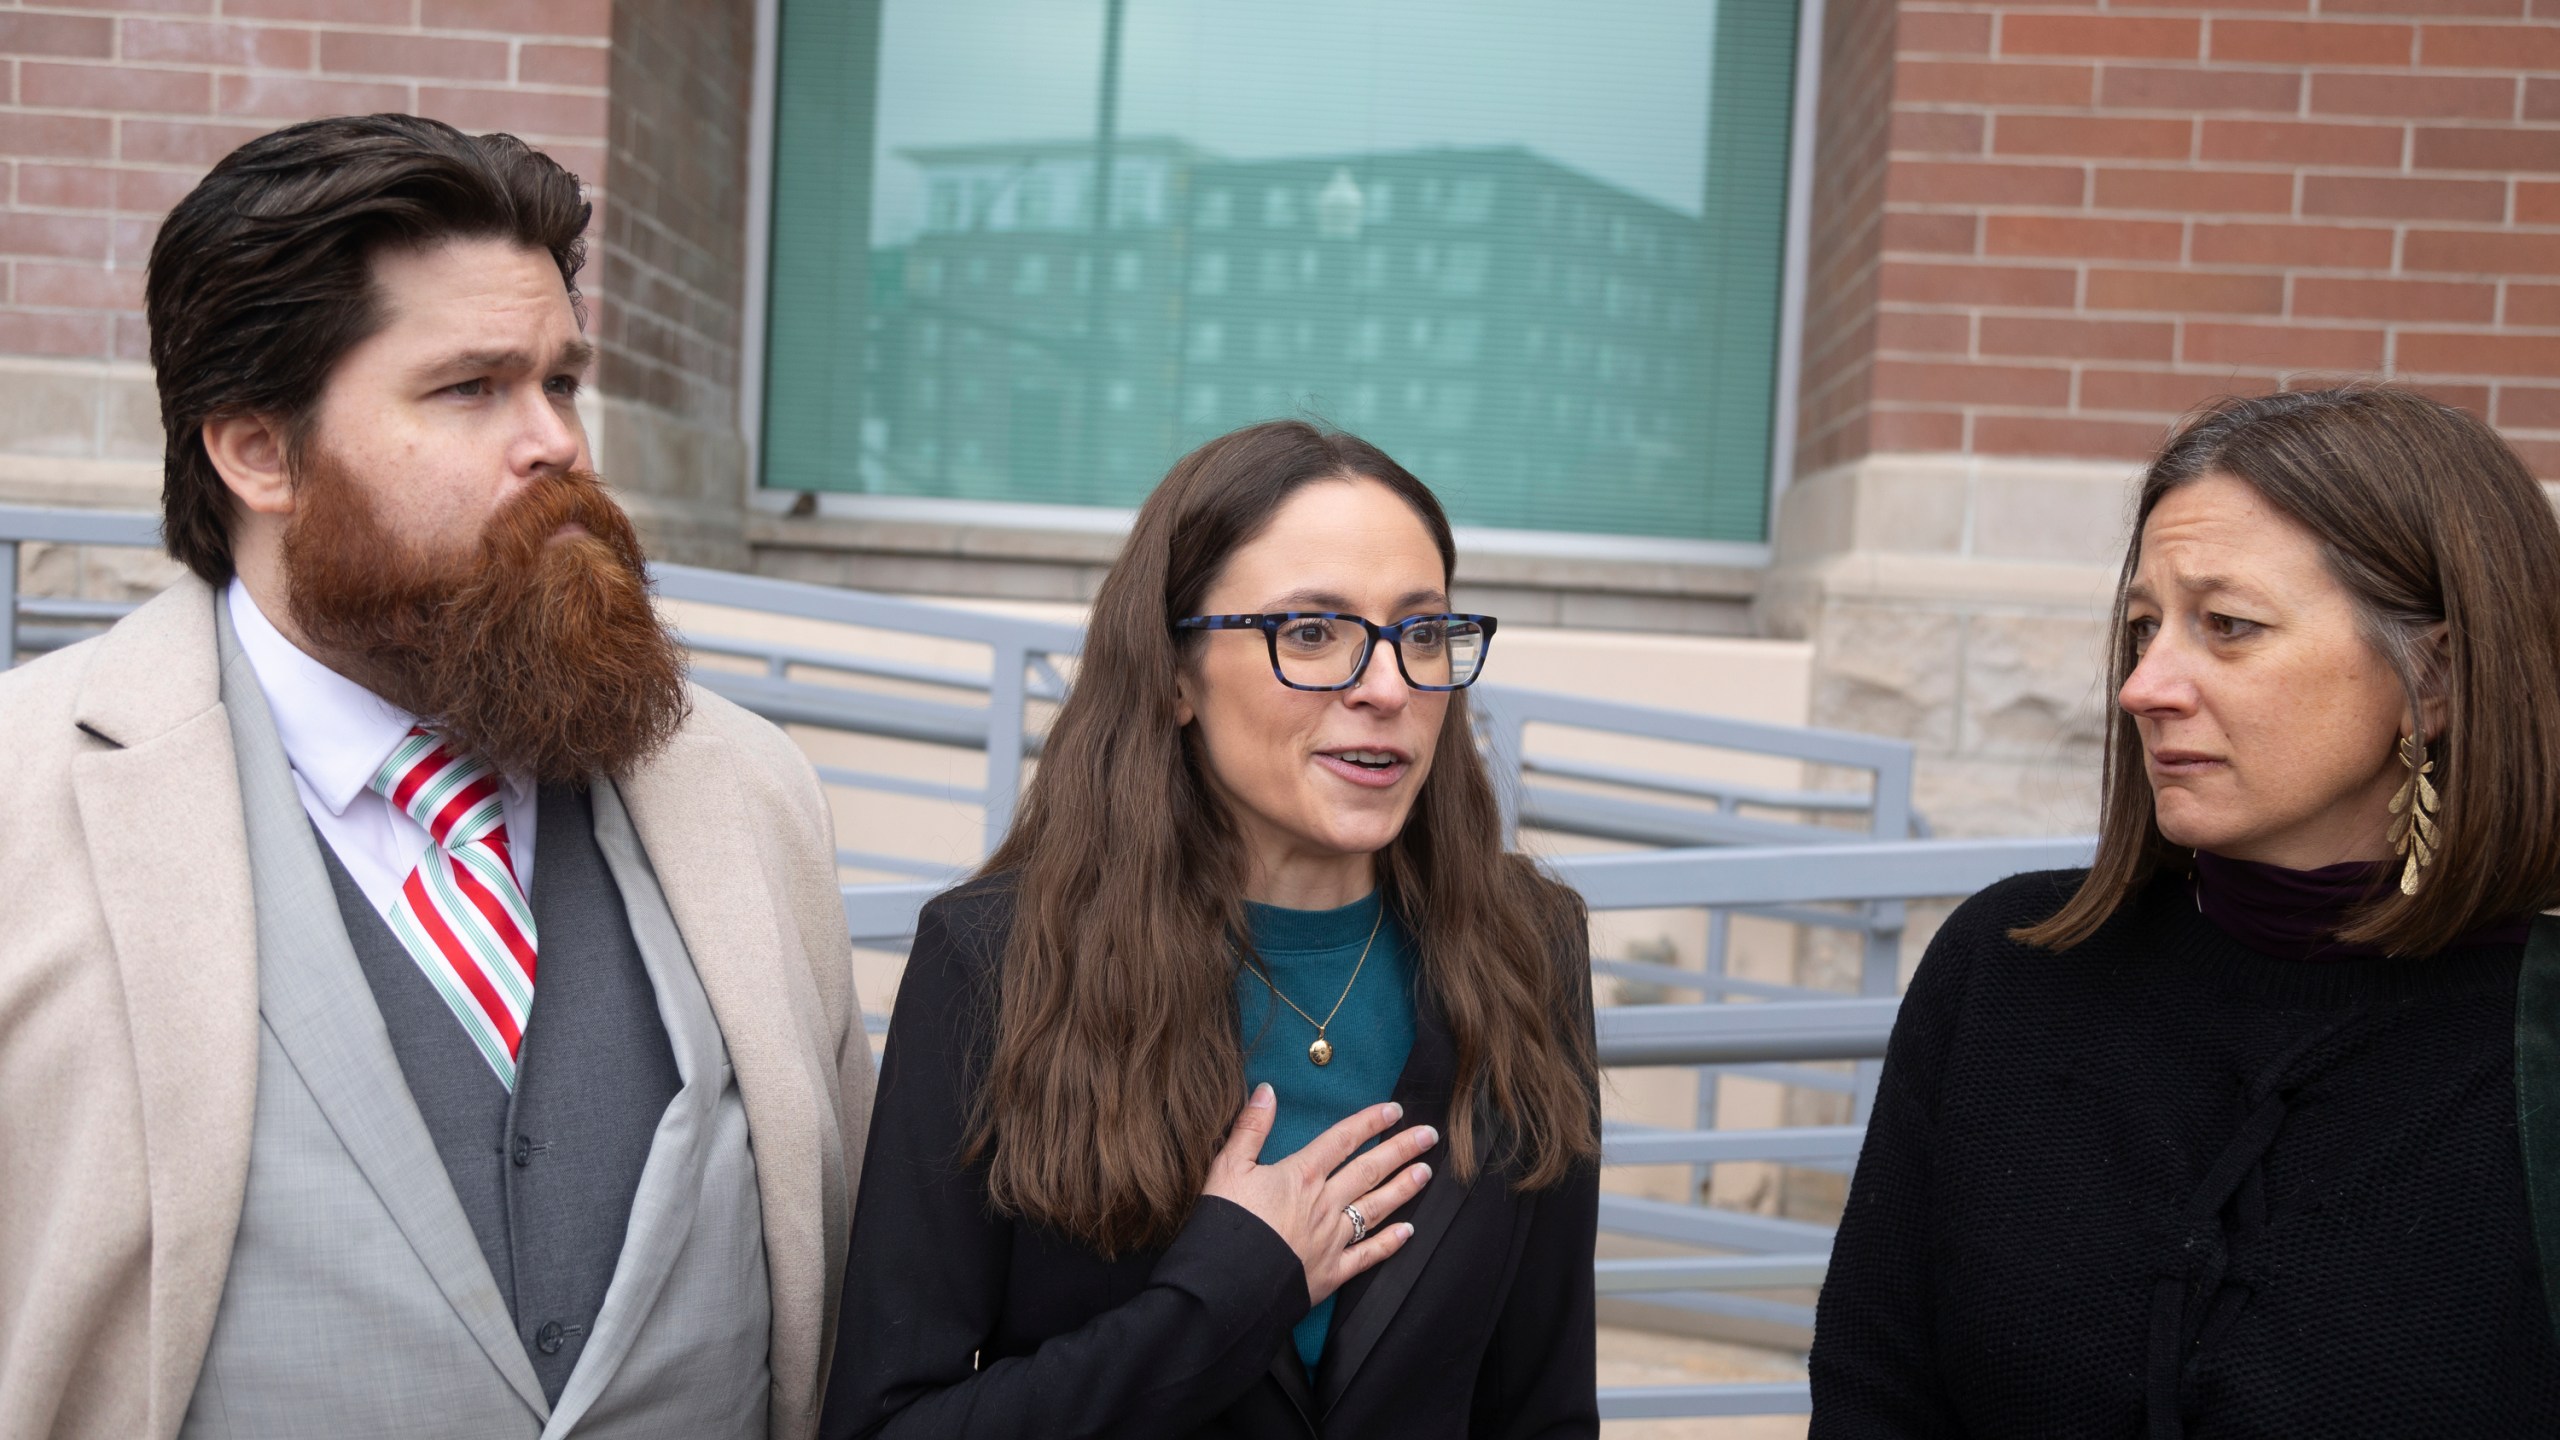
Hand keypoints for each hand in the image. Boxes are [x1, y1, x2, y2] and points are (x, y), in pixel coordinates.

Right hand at [1200, 1084, 1437, 1305]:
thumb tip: (1266, 1090)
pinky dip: (1389, 1243)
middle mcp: (1324, 1204)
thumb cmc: (1225, 1223)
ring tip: (1426, 1173)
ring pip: (1375, 1208)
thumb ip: (1251, 1127)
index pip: (1343, 1140)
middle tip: (1429, 1136)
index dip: (1370, 1123)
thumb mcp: (1227, 1167)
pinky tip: (1407, 1232)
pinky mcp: (1331, 1272)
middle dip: (1402, 1150)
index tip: (1394, 1111)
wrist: (1226, 1283)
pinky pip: (1367, 1255)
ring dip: (1403, 1189)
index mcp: (1300, 1176)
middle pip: (1370, 1170)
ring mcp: (1331, 1239)